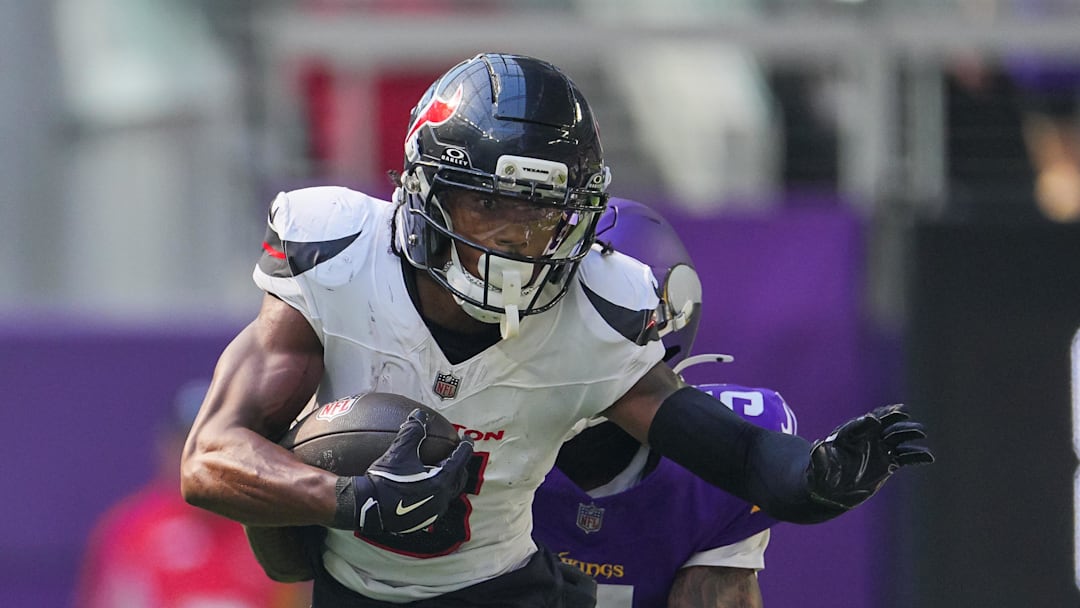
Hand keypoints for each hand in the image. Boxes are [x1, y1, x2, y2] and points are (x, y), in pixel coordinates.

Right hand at [351, 409, 472, 534]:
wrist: (366, 507)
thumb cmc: (384, 479)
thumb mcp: (399, 452)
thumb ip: (412, 431)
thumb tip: (419, 415)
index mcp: (441, 480)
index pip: (460, 459)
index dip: (465, 446)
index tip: (466, 438)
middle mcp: (441, 498)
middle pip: (459, 478)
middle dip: (460, 464)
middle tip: (456, 453)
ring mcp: (433, 512)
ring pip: (449, 493)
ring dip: (449, 480)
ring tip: (443, 469)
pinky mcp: (423, 520)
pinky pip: (437, 504)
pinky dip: (437, 492)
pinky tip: (427, 487)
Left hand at [807, 404, 933, 510]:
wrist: (831, 490)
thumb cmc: (821, 474)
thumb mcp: (817, 467)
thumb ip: (819, 457)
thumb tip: (817, 445)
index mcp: (849, 435)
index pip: (860, 423)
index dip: (867, 421)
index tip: (875, 420)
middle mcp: (866, 438)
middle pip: (883, 424)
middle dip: (893, 419)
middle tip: (904, 415)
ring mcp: (879, 449)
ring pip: (897, 437)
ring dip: (909, 433)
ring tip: (921, 432)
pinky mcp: (889, 463)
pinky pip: (905, 457)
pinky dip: (916, 456)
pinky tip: (929, 457)